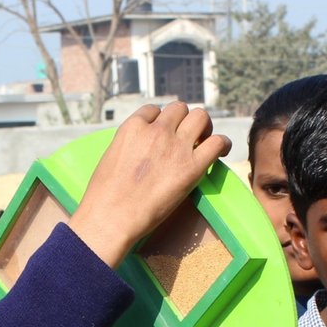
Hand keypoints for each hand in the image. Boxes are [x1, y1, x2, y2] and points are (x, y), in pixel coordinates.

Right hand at [70, 102, 231, 267]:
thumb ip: (129, 147)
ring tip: (204, 141)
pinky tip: (221, 152)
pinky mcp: (192, 166)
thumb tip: (139, 151)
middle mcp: (156, 131)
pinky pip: (217, 143)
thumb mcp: (111, 158)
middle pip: (179, 109)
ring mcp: (175, 146)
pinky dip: (222, 144)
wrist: (111, 217)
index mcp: (133, 127)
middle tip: (188, 136)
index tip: (164, 134)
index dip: (161, 122)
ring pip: (200, 117)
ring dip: (204, 126)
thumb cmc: (104, 197)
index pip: (154, 110)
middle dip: (184, 120)